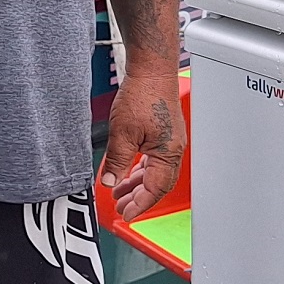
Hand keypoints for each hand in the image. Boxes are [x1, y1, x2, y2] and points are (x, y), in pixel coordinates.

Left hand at [101, 66, 185, 222]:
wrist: (152, 70)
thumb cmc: (144, 94)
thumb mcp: (122, 134)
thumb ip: (117, 162)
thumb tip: (110, 182)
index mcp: (168, 153)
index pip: (155, 190)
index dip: (140, 205)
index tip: (127, 214)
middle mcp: (174, 149)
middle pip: (158, 184)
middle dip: (139, 198)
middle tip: (122, 207)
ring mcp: (171, 141)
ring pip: (156, 172)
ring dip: (138, 183)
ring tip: (120, 191)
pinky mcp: (165, 132)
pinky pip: (155, 159)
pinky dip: (141, 169)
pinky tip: (129, 170)